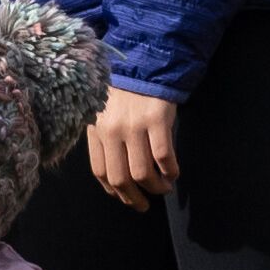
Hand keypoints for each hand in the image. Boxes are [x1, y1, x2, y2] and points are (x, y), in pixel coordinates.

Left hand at [87, 89, 179, 210]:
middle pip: (121, 178)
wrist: (143, 64)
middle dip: (134, 199)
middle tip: (145, 205)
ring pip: (143, 173)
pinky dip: (171, 171)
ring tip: (163, 188)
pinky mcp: (157, 120)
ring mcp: (135, 126)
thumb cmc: (122, 92)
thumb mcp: (103, 114)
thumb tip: (115, 175)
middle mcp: (112, 131)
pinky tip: (173, 173)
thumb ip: (105, 140)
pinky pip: (164, 157)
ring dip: (155, 188)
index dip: (114, 191)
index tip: (126, 197)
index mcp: (96, 130)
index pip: (100, 171)